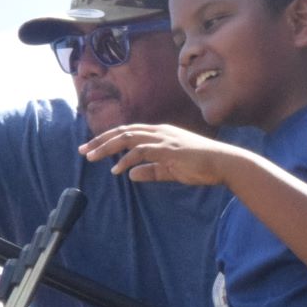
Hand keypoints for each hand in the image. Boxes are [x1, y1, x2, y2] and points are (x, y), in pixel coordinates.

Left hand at [80, 123, 240, 186]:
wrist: (224, 164)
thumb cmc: (201, 166)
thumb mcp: (170, 170)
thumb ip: (150, 171)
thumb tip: (129, 174)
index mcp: (160, 134)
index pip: (128, 132)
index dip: (108, 139)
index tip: (92, 148)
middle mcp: (159, 132)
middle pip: (123, 131)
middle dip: (100, 140)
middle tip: (83, 150)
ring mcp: (164, 138)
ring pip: (128, 138)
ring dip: (107, 147)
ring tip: (91, 157)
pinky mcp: (168, 149)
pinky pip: (142, 152)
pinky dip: (126, 160)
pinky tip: (116, 170)